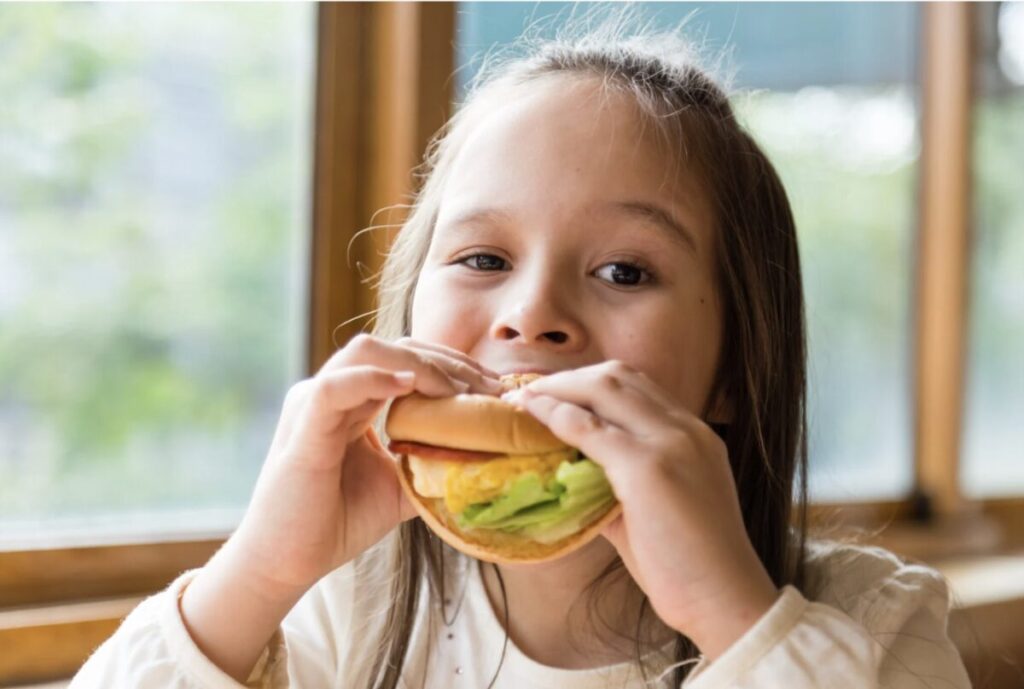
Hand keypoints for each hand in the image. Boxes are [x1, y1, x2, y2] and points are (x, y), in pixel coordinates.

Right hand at [230, 335, 503, 599]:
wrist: (286, 563)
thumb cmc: (336, 522)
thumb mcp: (400, 487)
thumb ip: (432, 465)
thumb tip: (485, 458)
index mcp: (353, 399)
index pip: (405, 358)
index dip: (452, 365)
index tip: (495, 388)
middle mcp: (332, 391)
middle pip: (393, 346)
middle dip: (446, 361)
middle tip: (489, 388)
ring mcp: (312, 404)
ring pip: (365, 352)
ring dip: (419, 364)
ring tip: (457, 390)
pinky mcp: (302, 429)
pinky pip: (335, 387)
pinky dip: (373, 379)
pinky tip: (408, 385)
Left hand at [507, 361, 779, 659]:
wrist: (724, 599)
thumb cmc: (689, 566)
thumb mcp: (656, 508)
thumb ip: (618, 484)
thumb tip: (572, 477)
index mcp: (694, 435)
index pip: (637, 386)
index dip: (590, 383)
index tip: (556, 394)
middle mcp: (685, 428)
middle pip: (619, 376)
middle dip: (569, 378)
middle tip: (532, 392)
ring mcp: (669, 443)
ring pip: (603, 388)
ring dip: (558, 389)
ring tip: (524, 400)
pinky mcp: (647, 467)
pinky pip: (589, 428)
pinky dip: (556, 416)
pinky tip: (532, 417)